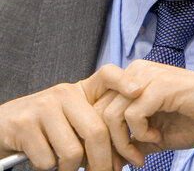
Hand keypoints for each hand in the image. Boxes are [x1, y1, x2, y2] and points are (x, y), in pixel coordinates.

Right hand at [0, 65, 141, 170]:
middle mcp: (64, 93)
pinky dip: (47, 168)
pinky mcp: (25, 123)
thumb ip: (93, 132)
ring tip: (63, 166)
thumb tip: (121, 162)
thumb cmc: (45, 129)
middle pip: (96, 130)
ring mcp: (44, 106)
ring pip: (72, 151)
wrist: (3, 126)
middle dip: (102, 163)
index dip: (124, 81)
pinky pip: (48, 160)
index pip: (106, 74)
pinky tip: (41, 158)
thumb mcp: (71, 122)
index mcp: (80, 91)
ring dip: (70, 170)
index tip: (139, 92)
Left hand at [99, 60, 193, 166]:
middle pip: (100, 111)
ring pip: (110, 114)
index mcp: (134, 78)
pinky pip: (131, 116)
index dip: (102, 137)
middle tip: (123, 165)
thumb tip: (111, 158)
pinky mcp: (158, 86)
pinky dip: (140, 134)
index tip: (116, 161)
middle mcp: (136, 72)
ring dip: (123, 144)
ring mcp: (146, 76)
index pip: (100, 106)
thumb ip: (134, 140)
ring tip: (141, 155)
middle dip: (108, 145)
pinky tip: (157, 137)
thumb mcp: (157, 134)